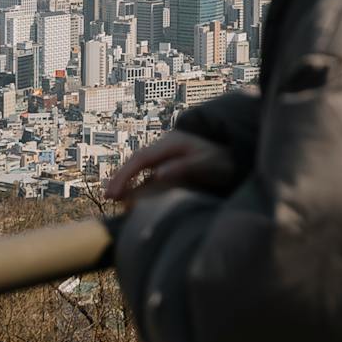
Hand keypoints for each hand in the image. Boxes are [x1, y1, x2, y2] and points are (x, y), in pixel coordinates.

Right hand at [103, 131, 235, 201]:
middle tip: (107, 197)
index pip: (141, 158)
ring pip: (140, 165)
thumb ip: (184, 167)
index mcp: (171, 144)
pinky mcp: (169, 162)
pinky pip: (148, 171)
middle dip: (120, 177)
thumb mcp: (207, 163)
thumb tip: (158, 175)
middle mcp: (164, 146)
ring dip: (126, 179)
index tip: (113, 193)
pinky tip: (129, 194)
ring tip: (112, 197)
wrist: (234, 151)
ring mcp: (166, 154)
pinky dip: (137, 181)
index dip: (124, 174)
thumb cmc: (221, 159)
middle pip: (136, 160)